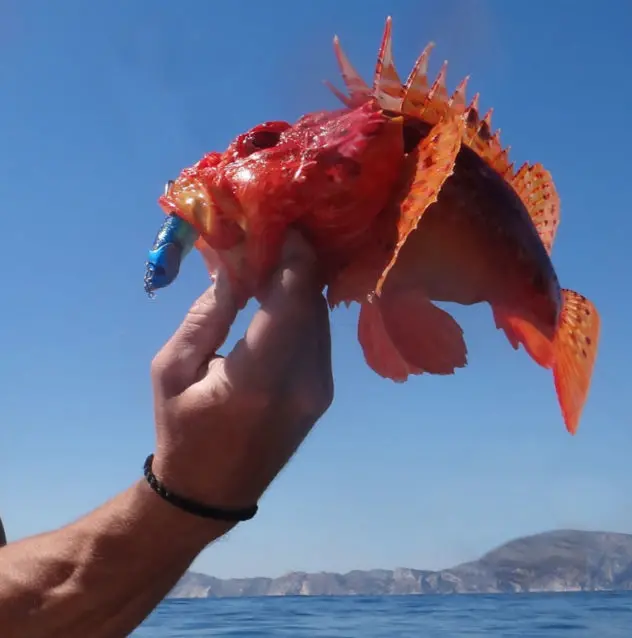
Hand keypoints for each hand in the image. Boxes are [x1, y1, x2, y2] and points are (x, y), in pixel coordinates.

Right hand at [148, 231, 333, 518]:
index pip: (293, 300)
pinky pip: (319, 336)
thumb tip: (234, 263)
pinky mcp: (324, 393)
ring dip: (301, 285)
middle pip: (312, 303)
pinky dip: (303, 310)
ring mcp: (321, 390)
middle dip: (296, 264)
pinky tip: (280, 295)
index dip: (295, 256)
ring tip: (272, 260)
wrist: (212, 492)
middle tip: (272, 235)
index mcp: (260, 378)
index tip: (284, 223)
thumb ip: (207, 314)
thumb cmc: (182, 430)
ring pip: (321, 317)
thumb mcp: (172, 369)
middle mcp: (304, 383)